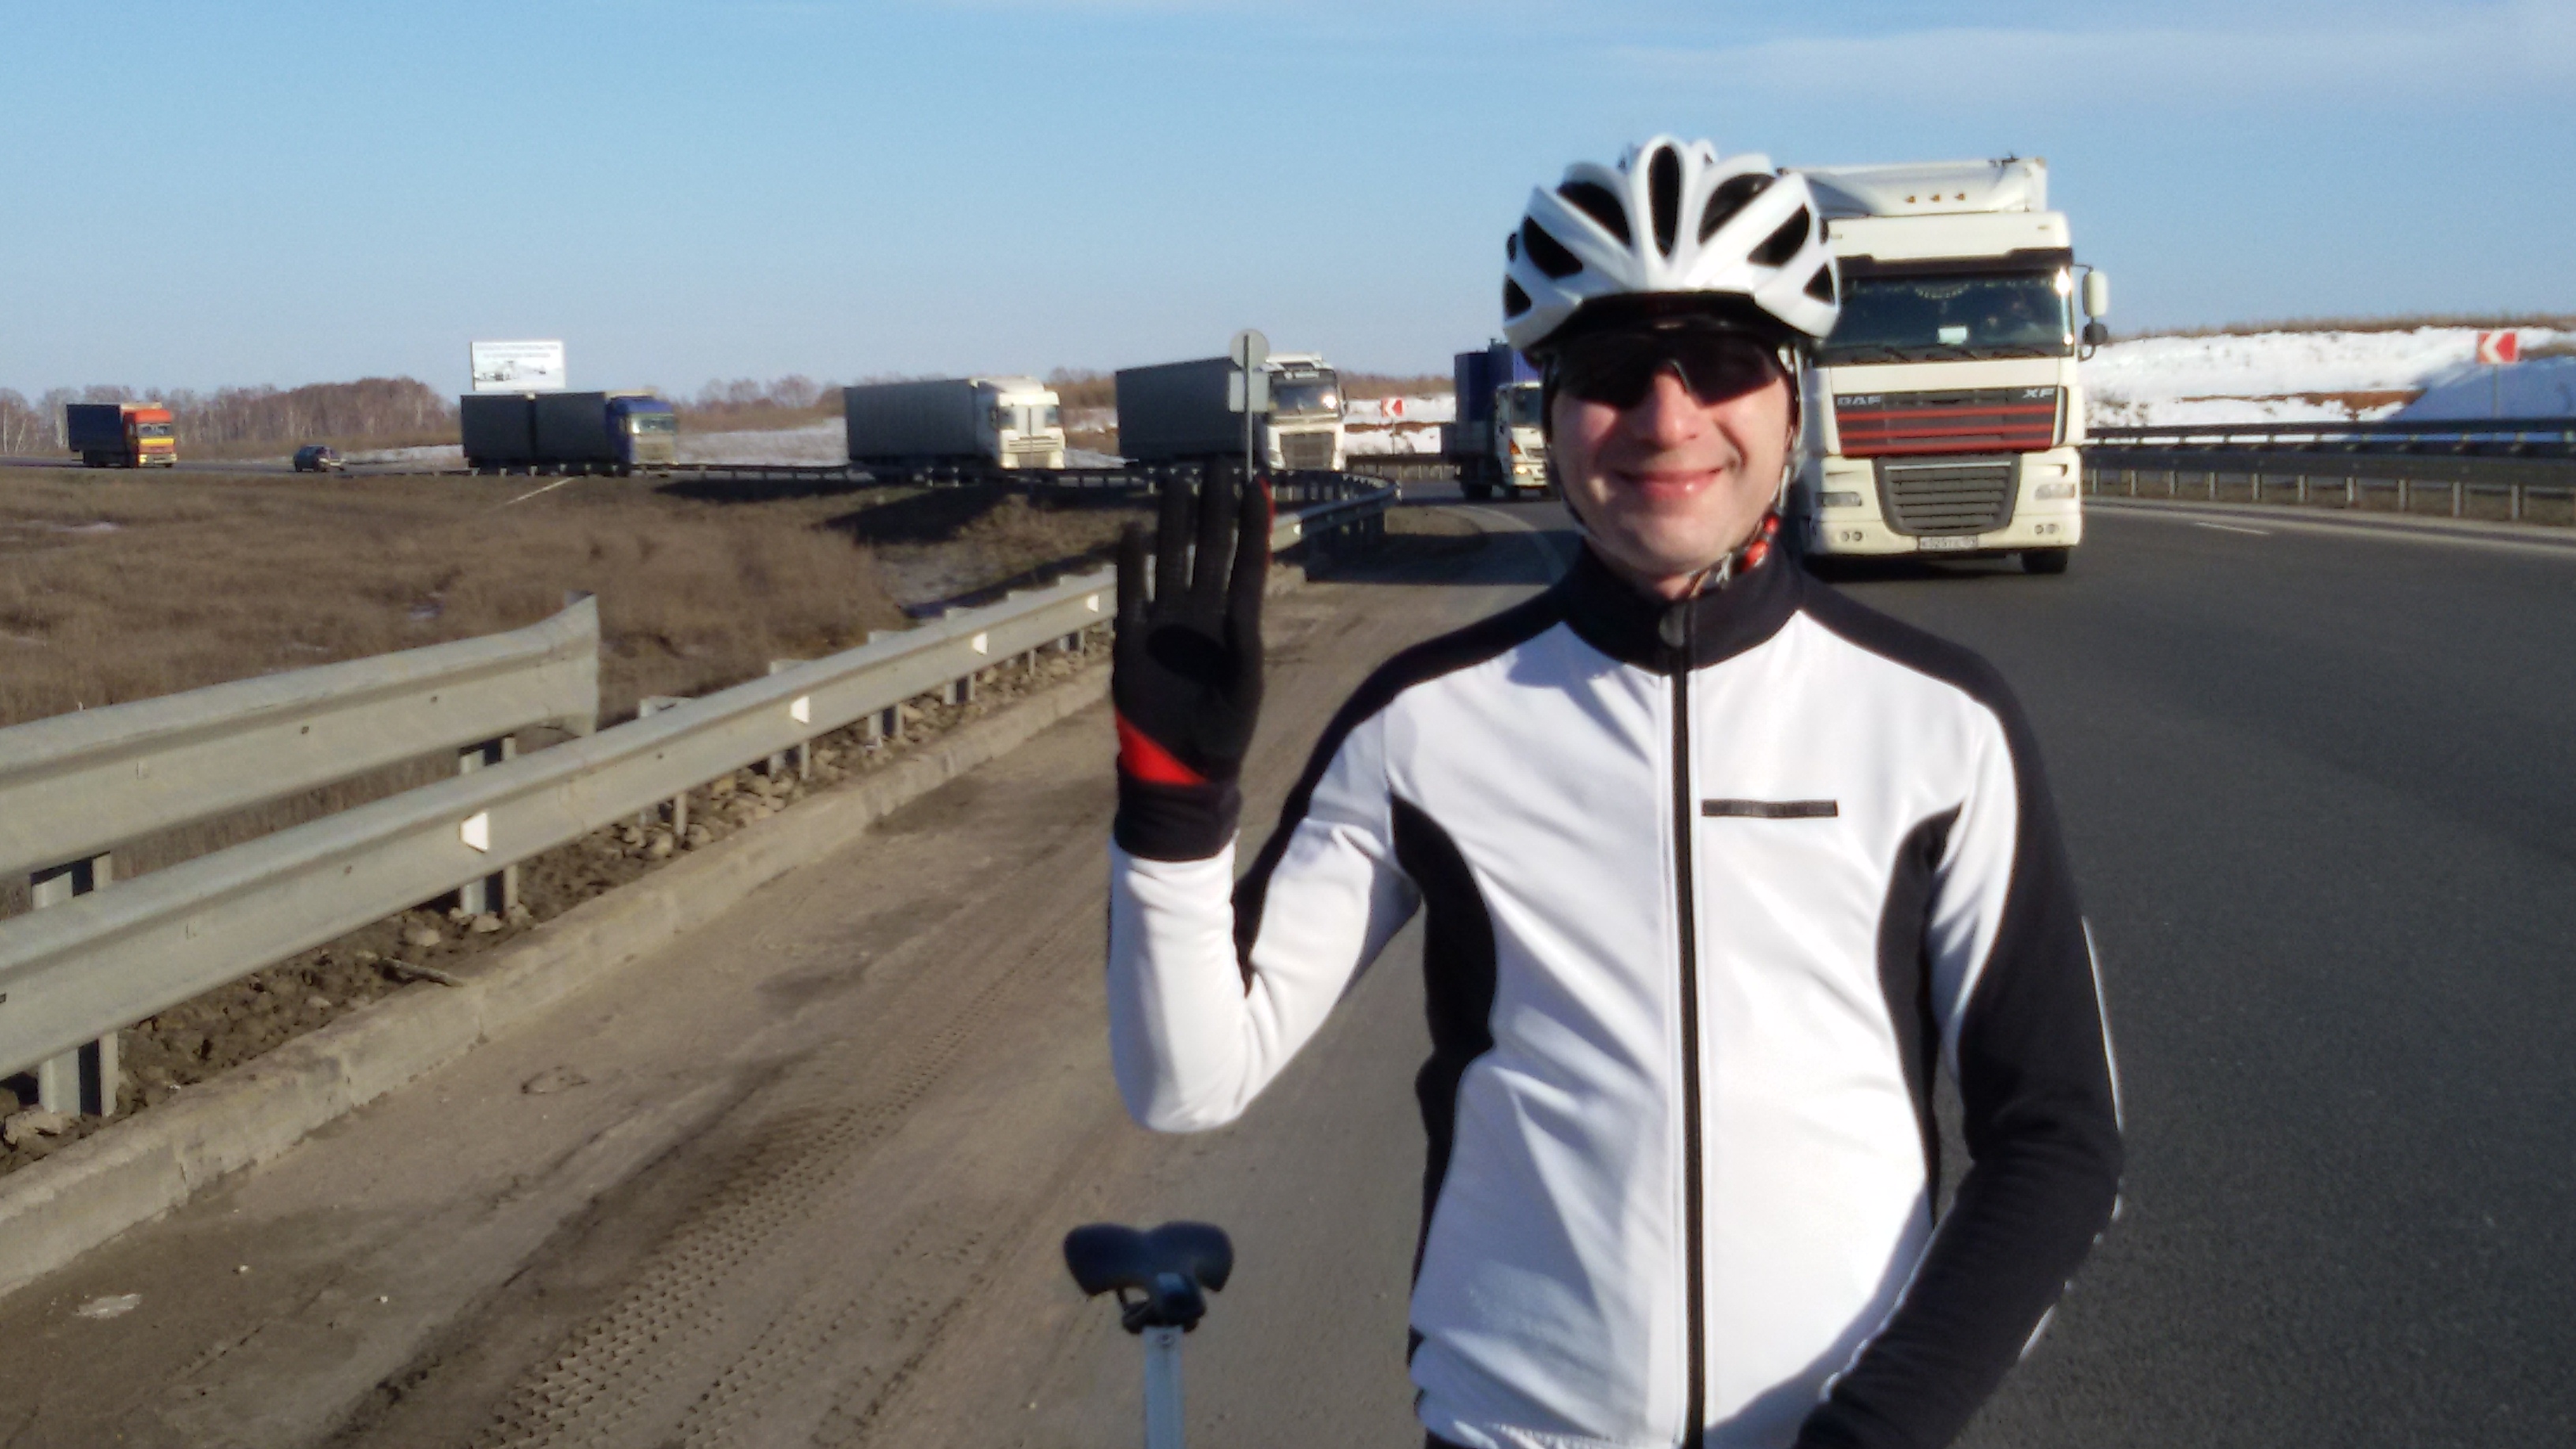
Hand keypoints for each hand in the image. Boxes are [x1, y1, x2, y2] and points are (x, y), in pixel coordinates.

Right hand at [1113, 469, 1268, 787]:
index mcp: (1235, 623)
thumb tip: (1243, 605)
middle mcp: (1201, 613)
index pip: (1246, 561)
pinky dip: (1129, 563)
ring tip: (1176, 481)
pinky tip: (1130, 531)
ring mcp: (1166, 622)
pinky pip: (1131, 593)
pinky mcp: (1133, 639)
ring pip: (1171, 559)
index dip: (1251, 524)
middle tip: (1217, 464)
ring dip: (1174, 522)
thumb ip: (1246, 648)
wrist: (1180, 766)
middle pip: (1208, 548)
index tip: (1256, 484)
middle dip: (1214, 508)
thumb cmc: (1223, 731)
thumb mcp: (1245, 691)